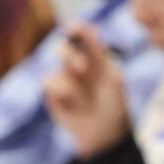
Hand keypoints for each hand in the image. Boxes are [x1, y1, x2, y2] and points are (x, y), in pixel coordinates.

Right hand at [44, 24, 129, 157]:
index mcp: (95, 59)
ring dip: (71, 80)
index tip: (74, 28)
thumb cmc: (115, 106)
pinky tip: (73, 105)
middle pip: (63, 48)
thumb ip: (99, 53)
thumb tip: (90, 28)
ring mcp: (64, 79)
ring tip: (83, 98)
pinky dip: (62, 91)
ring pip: (57, 66)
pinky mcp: (52, 94)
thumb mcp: (112, 78)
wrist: (105, 135)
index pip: (81, 38)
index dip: (76, 30)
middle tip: (82, 68)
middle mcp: (77, 66)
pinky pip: (49, 81)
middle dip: (71, 55)